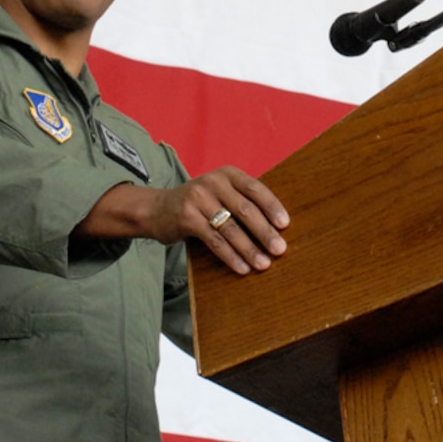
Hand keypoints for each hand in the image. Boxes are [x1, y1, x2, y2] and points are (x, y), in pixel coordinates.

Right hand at [78, 168, 289, 274]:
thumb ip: (242, 202)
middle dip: (264, 232)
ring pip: (230, 228)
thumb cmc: (199, 204)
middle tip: (280, 249)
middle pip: (245, 210)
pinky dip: (230, 256)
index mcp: (227, 174)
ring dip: (249, 249)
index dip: (272, 206)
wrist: (157, 209)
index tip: (285, 225)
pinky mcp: (187, 218)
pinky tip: (242, 268)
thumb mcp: (220, 193)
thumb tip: (277, 228)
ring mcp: (198, 199)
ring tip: (263, 264)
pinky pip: (214, 240)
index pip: (255, 189)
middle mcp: (213, 182)